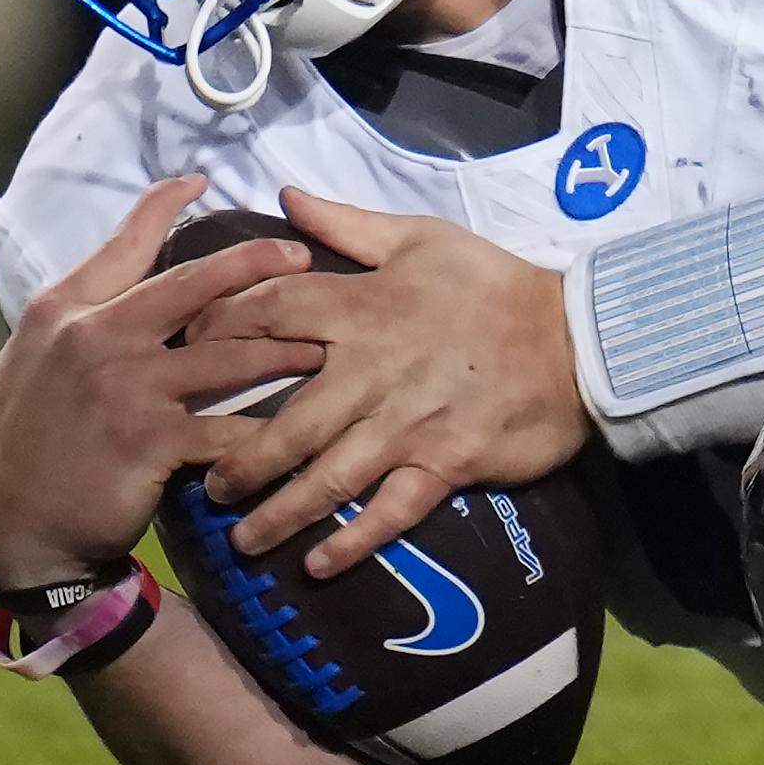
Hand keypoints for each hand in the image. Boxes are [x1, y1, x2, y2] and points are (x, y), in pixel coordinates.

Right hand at [0, 176, 323, 587]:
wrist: (15, 528)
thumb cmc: (27, 444)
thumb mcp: (33, 361)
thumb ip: (77, 317)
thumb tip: (120, 280)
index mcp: (64, 311)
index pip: (121, 245)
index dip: (162, 206)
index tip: (202, 180)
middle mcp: (95, 337)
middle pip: (194, 284)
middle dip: (257, 264)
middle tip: (303, 259)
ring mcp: (126, 388)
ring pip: (228, 355)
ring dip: (283, 350)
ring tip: (322, 348)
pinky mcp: (151, 441)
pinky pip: (228, 427)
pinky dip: (266, 429)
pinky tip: (299, 429)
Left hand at [184, 186, 588, 578]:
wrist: (578, 338)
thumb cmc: (496, 285)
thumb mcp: (423, 238)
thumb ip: (349, 224)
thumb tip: (286, 198)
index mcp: (364, 307)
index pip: (270, 314)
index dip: (219, 334)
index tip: (185, 358)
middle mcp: (374, 369)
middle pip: (285, 419)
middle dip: (239, 458)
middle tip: (205, 485)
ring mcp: (408, 422)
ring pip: (329, 475)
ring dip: (280, 512)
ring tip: (244, 541)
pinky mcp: (445, 462)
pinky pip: (392, 510)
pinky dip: (355, 541)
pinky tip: (320, 566)